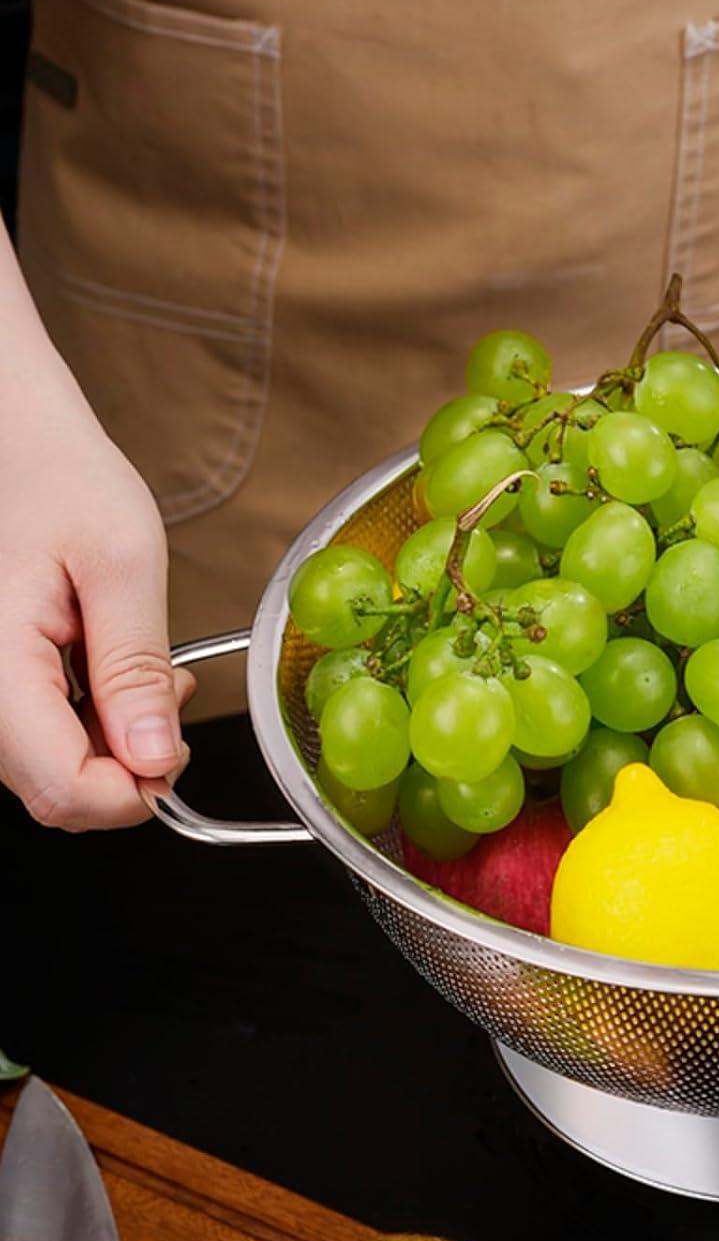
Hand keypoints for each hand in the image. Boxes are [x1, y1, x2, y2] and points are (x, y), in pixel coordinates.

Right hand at [0, 377, 192, 828]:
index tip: (177, 744)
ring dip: (118, 747)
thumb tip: (155, 759)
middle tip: (172, 695)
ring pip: (54, 774)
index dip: (135, 791)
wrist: (18, 446)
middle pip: (57, 793)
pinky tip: (119, 676)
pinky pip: (45, 742)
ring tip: (152, 675)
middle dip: (132, 768)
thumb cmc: (64, 484)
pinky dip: (96, 727)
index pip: (63, 789)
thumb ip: (135, 668)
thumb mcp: (123, 566)